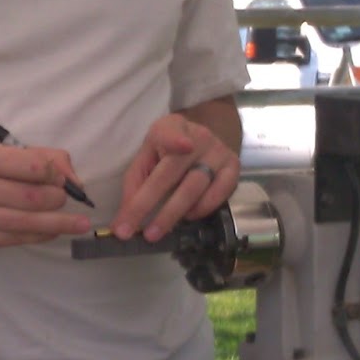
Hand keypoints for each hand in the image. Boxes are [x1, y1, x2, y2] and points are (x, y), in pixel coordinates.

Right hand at [0, 143, 92, 249]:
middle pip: (34, 197)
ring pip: (28, 223)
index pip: (33, 166)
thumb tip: (72, 177)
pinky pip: (15, 239)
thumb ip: (34, 158)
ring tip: (78, 224)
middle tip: (66, 199)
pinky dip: (39, 235)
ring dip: (59, 224)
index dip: (57, 174)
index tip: (66, 179)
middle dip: (59, 199)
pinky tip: (51, 232)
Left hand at [111, 113, 239, 243]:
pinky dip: (202, 209)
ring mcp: (218, 152)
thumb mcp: (147, 157)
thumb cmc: (168, 152)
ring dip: (172, 214)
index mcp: (170, 127)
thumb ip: (135, 182)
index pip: (170, 132)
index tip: (183, 146)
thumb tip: (125, 217)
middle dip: (149, 203)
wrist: (204, 141)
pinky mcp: (234, 167)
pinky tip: (188, 218)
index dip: (175, 140)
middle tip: (132, 230)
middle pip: (172, 172)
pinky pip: (220, 193)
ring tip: (154, 232)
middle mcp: (198, 136)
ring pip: (195, 187)